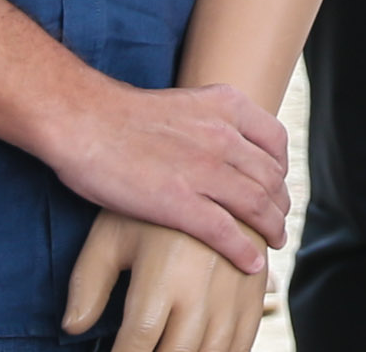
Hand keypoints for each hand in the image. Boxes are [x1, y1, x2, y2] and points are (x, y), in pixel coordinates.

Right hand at [37, 76, 289, 274]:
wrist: (84, 120)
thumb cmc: (122, 115)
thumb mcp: (184, 102)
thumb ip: (209, 119)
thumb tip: (219, 141)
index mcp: (226, 106)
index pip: (275, 140)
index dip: (281, 167)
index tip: (277, 183)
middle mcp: (223, 136)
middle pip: (269, 176)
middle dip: (279, 202)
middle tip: (278, 218)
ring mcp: (203, 170)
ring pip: (256, 205)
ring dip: (272, 227)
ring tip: (275, 241)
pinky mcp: (178, 202)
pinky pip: (224, 231)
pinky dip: (243, 250)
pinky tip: (252, 264)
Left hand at [65, 211, 269, 351]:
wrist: (213, 160)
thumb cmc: (150, 200)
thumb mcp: (110, 235)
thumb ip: (89, 283)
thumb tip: (74, 326)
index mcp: (162, 276)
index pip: (137, 342)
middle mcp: (202, 287)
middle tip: (142, 351)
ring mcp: (234, 288)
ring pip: (215, 350)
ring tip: (170, 349)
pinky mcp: (256, 285)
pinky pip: (246, 337)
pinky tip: (207, 351)